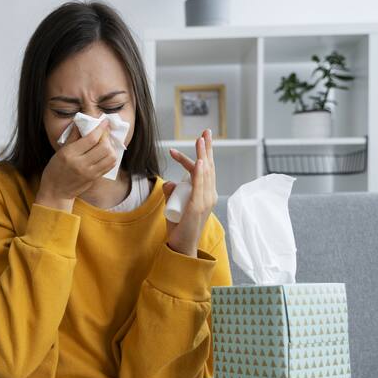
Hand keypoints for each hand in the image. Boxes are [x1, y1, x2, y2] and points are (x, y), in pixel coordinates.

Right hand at [36, 119, 116, 210]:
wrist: (56, 191)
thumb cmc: (55, 169)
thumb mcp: (60, 151)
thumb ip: (73, 136)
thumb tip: (81, 121)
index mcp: (70, 154)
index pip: (91, 139)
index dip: (100, 128)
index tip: (105, 121)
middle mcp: (81, 163)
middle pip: (104, 147)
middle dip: (106, 137)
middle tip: (103, 134)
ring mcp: (89, 172)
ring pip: (110, 157)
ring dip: (111, 148)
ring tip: (105, 144)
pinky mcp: (94, 178)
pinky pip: (109, 165)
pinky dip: (111, 157)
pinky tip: (106, 153)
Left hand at [162, 128, 217, 256]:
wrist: (182, 246)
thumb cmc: (179, 227)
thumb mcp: (173, 205)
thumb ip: (170, 192)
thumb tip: (168, 181)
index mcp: (206, 194)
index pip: (203, 170)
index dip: (199, 155)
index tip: (189, 143)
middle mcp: (210, 195)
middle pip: (209, 167)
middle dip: (207, 148)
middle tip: (206, 131)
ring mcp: (205, 201)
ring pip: (205, 173)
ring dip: (203, 155)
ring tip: (201, 139)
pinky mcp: (198, 207)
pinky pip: (200, 187)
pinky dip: (200, 174)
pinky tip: (200, 162)